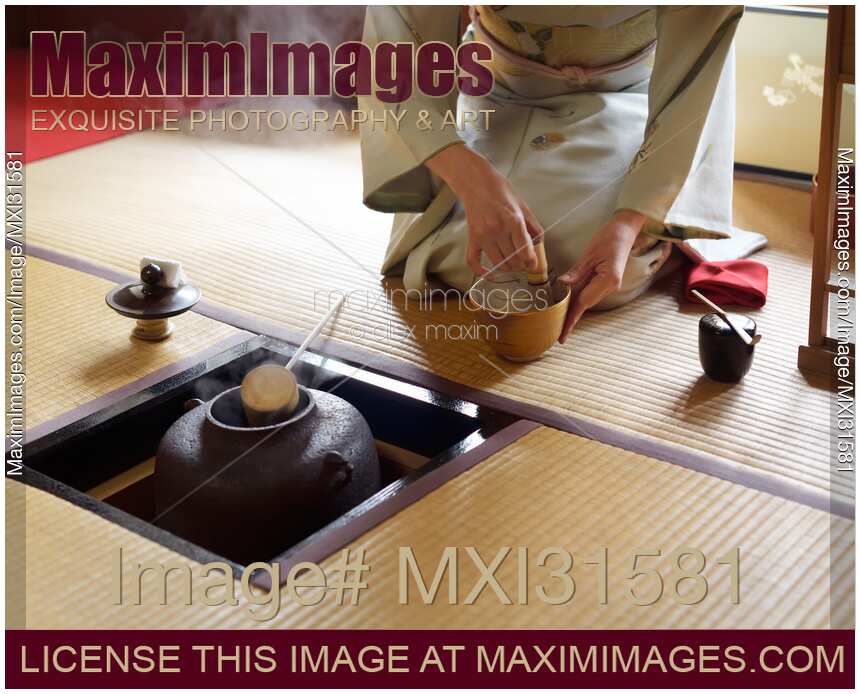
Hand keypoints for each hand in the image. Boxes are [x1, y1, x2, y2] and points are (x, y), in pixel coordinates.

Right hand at [427, 144, 541, 274]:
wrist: (476, 182)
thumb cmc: (500, 191)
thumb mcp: (523, 206)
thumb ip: (533, 227)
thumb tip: (538, 245)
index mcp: (513, 221)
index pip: (525, 252)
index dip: (532, 262)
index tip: (533, 264)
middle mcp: (497, 230)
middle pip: (513, 260)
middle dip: (521, 265)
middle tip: (523, 261)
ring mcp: (483, 236)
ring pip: (498, 264)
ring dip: (507, 268)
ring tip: (512, 263)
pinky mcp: (472, 238)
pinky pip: (473, 262)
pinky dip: (482, 271)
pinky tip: (490, 273)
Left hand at [557, 210, 645, 342]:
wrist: (626, 228)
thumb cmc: (610, 236)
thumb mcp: (589, 254)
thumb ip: (576, 272)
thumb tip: (562, 285)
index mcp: (608, 280)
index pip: (584, 303)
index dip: (571, 319)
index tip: (563, 334)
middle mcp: (611, 286)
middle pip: (584, 305)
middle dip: (570, 318)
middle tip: (557, 335)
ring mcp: (610, 284)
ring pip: (586, 300)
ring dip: (573, 309)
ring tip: (559, 323)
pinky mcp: (606, 281)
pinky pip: (589, 293)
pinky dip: (577, 299)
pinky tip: (567, 306)